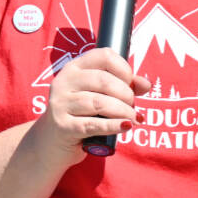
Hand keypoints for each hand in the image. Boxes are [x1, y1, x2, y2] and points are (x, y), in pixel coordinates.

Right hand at [34, 48, 149, 163]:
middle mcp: (64, 82)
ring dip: (123, 111)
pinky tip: (125, 126)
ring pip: (100, 103)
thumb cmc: (80, 113)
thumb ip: (123, 86)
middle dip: (126, 94)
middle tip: (131, 106)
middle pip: (104, 81)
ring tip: (132, 119)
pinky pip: (94, 124)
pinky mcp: (63, 126)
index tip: (130, 83)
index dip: (124, 69)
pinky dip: (114, 126)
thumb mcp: (98, 94)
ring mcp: (61, 104)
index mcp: (74, 68)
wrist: (51, 141)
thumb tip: (146, 84)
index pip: (104, 56)